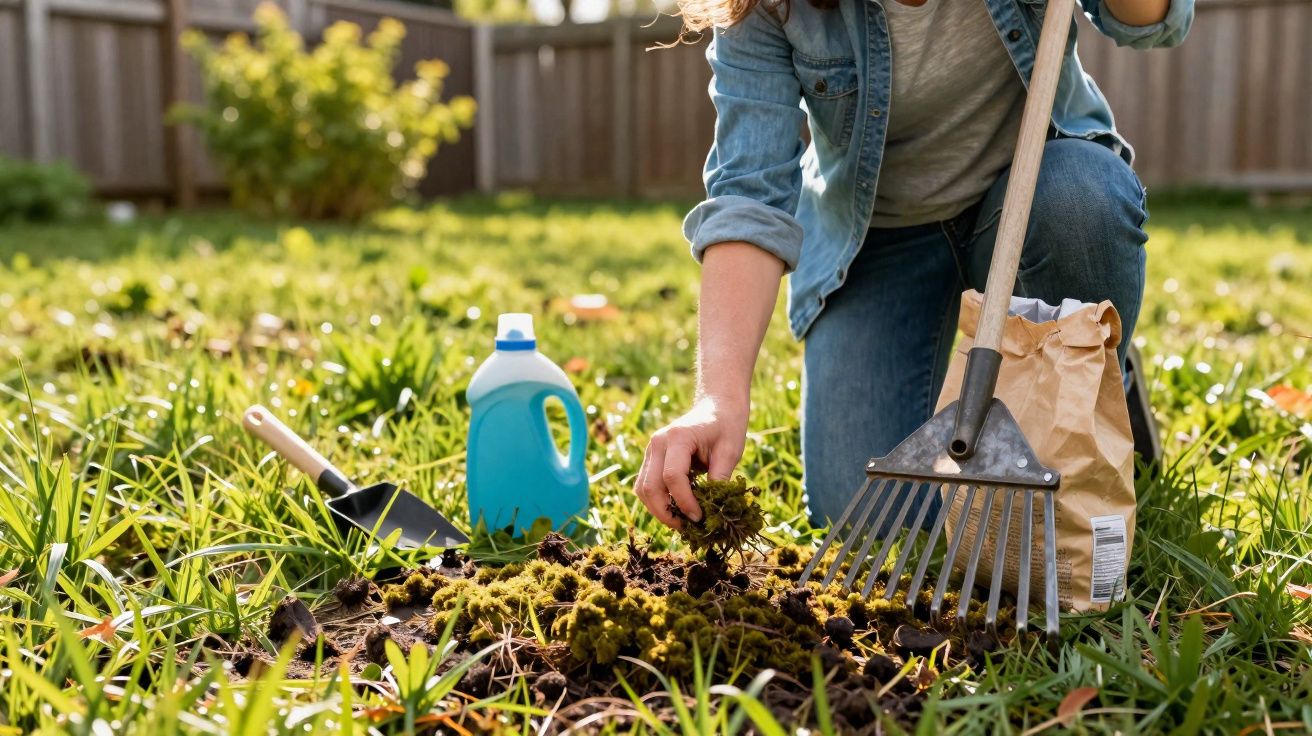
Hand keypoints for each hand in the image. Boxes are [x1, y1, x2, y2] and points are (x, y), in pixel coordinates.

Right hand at [633, 395, 748, 528]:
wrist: (716, 407)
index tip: (700, 517)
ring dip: (658, 509)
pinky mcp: (652, 457)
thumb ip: (718, 479)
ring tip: (681, 521)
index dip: (684, 502)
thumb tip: (712, 510)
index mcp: (678, 437)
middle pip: (650, 486)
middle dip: (666, 512)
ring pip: (642, 488)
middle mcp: (658, 442)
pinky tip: (676, 509)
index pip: (673, 477)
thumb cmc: (726, 427)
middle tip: (687, 527)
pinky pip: (646, 484)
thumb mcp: (730, 452)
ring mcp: (651, 449)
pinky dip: (656, 500)